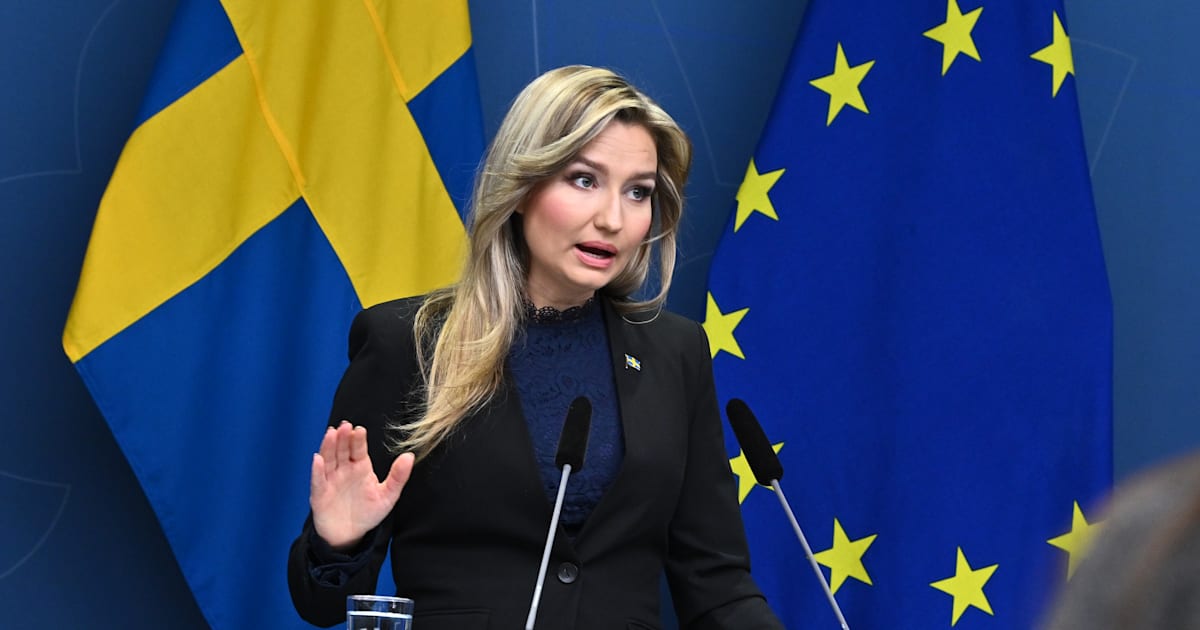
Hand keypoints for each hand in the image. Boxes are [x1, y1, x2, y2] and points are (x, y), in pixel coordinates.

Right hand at [309, 421, 413, 549]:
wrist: (350, 535)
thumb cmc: (368, 512)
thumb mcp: (388, 496)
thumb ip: (398, 477)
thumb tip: (410, 456)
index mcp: (360, 467)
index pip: (358, 449)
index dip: (358, 439)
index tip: (360, 430)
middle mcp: (344, 469)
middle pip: (342, 450)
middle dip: (342, 438)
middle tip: (345, 426)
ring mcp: (331, 480)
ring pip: (329, 459)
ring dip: (328, 447)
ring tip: (331, 433)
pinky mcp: (320, 494)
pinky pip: (318, 480)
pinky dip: (317, 470)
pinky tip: (318, 459)